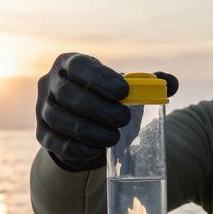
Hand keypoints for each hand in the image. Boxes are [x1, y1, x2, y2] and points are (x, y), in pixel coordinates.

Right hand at [35, 53, 178, 171]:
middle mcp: (50, 83)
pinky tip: (97, 150)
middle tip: (123, 118)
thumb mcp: (123, 90)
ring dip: (90, 130)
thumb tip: (171, 83)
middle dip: (98, 108)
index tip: (124, 91)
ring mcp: (42, 109)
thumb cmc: (105, 100)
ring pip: (61, 119)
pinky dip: (78, 147)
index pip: (79, 66)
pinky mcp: (42, 133)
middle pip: (68, 94)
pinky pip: (56, 142)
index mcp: (70, 63)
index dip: (100, 79)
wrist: (83, 128)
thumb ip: (148, 85)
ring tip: (114, 137)